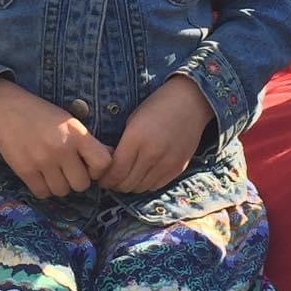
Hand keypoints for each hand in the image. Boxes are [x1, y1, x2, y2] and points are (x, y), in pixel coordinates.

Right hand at [0, 79, 112, 198]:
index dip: (98, 169)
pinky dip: (44, 188)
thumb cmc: (43, 115)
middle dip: (77, 179)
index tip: (89, 165)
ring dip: (60, 185)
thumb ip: (88, 142)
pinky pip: (42, 193)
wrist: (8, 109)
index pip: (103, 163)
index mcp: (77, 133)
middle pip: (82, 184)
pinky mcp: (25, 170)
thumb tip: (111, 159)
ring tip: (53, 171)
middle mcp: (62, 148)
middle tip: (68, 169)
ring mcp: (42, 160)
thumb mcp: (70, 122)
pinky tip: (41, 175)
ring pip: (62, 191)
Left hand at [98, 76, 213, 193]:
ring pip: (141, 188)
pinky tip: (141, 176)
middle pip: (127, 183)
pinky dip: (145, 185)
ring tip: (125, 179)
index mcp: (136, 138)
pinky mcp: (178, 168)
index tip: (100, 177)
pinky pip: (156, 186)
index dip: (105, 178)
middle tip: (110, 180)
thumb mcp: (133, 119)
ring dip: (130, 186)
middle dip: (115, 184)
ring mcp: (166, 163)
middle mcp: (151, 154)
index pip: (116, 171)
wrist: (190, 102)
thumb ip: (122, 143)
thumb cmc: (157, 106)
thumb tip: (110, 164)